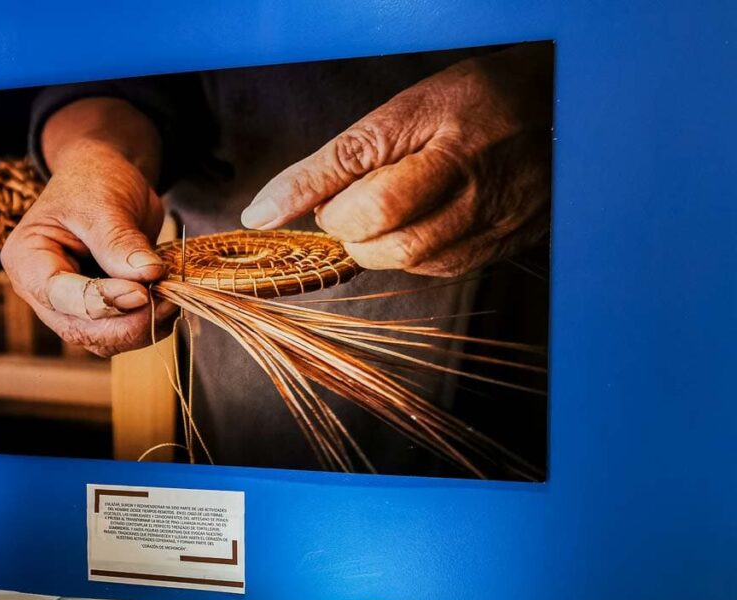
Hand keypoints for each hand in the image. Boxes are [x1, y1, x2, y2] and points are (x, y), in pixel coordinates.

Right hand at [1, 99, 176, 356]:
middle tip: (164, 303)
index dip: (101, 300)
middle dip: (125, 324)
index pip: (59, 294)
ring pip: (102, 339)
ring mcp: (70, 308)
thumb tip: (147, 275)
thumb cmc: (94, 182)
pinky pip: (121, 333)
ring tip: (170, 300)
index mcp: (27, 260)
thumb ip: (121, 242)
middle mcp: (42, 292)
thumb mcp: (104, 202)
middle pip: (79, 329)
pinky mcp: (99, 313)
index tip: (141, 292)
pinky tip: (167, 303)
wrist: (107, 180)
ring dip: (141, 329)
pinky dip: (147, 325)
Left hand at [241, 43, 552, 276]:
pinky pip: (437, 271)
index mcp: (449, 146)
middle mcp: (476, 193)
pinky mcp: (498, 249)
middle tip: (346, 203)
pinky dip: (408, 255)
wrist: (562, 108)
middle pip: (388, 242)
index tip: (290, 205)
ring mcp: (492, 227)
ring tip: (377, 212)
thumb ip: (335, 163)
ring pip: (408, 265)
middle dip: (347, 229)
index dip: (321, 207)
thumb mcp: (403, 111)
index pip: (367, 201)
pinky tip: (410, 225)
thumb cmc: (477, 101)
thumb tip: (263, 212)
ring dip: (375, 245)